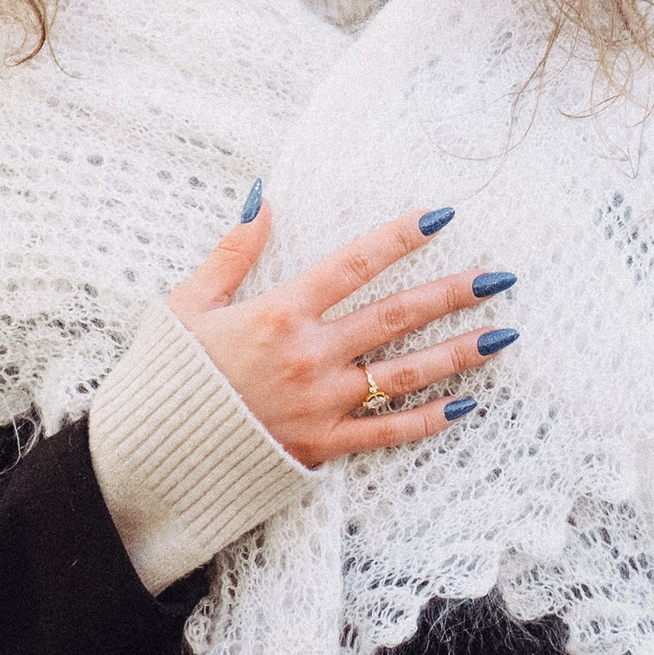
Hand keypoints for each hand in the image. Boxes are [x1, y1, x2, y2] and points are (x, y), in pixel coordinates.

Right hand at [163, 203, 516, 466]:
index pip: (353, 264)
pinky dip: (429, 421)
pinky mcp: (322, 444)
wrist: (151, 455)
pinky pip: (387, 432)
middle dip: (451, 294)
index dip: (400, 237)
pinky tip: (466, 405)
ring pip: (405, 373)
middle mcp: (309, 354)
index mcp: (279, 312)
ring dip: (458, 352)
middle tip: (498, 277)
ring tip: (502, 335)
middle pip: (396, 315)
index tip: (442, 217)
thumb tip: (264, 198)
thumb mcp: (188, 303)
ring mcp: (321, 402)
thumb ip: (232, 252)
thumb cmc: (169, 376)